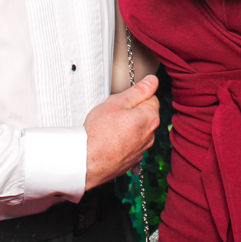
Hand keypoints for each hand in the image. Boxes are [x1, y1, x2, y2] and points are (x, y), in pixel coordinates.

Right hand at [84, 74, 159, 188]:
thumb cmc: (100, 131)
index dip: (135, 97)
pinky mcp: (133, 160)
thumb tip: (153, 81)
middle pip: (145, 115)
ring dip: (128, 127)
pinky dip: (124, 141)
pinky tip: (110, 141)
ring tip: (110, 128)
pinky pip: (131, 144)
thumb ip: (139, 90)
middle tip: (113, 114)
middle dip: (132, 112)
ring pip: (138, 130)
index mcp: (150, 117)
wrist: (88, 160)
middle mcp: (151, 134)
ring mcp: (142, 149)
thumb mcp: (118, 102)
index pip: (151, 98)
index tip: (122, 102)